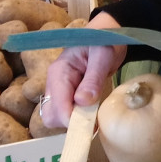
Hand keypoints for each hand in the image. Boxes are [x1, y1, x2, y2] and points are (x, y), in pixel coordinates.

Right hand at [41, 12, 126, 127]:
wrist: (109, 34)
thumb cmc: (105, 40)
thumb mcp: (102, 56)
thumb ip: (93, 78)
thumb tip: (82, 102)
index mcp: (59, 71)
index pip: (57, 105)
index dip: (71, 120)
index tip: (92, 127)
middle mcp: (55, 83)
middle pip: (51, 116)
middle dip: (70, 123)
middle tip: (94, 120)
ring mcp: (60, 91)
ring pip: (56, 118)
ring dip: (74, 122)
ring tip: (95, 115)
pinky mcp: (68, 96)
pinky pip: (67, 114)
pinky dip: (78, 119)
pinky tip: (93, 113)